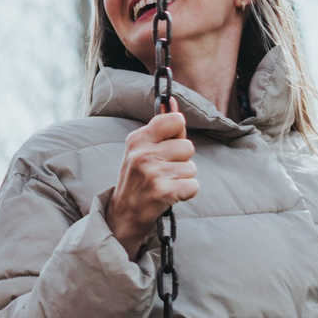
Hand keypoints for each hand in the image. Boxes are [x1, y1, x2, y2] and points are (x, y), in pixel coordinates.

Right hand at [104, 110, 196, 259]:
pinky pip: (194, 186)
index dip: (178, 134)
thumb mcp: (142, 150)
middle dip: (182, 161)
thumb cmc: (137, 180)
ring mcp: (152, 173)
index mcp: (138, 138)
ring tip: (165, 185)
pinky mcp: (162, 192)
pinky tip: (171, 196)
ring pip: (192, 168)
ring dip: (184, 179)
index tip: (168, 146)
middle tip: (164, 173)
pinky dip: (187, 193)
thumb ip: (161, 128)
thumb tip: (173, 101)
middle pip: (188, 147)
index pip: (175, 120)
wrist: (123, 216)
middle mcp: (143, 153)